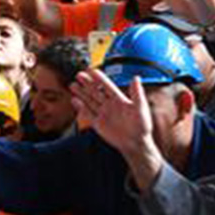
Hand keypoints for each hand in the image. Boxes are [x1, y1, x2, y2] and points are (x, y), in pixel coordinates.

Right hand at [71, 71, 163, 190]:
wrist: (135, 143)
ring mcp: (102, 114)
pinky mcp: (97, 123)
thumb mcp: (141, 108)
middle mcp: (109, 105)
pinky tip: (74, 100)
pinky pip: (87, 114)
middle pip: (95, 92)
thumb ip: (137, 93)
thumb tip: (136, 77)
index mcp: (119, 100)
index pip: (107, 86)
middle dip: (87, 83)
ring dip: (81, 93)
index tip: (92, 70)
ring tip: (73, 85)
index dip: (100, 78)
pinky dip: (80, 107)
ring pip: (89, 101)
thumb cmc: (141, 126)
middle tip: (79, 74)